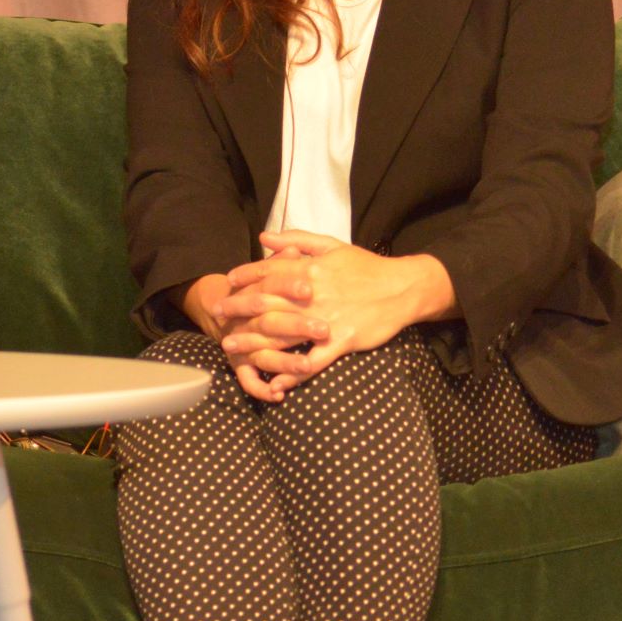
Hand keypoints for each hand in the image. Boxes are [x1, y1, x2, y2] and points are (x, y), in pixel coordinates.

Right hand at [203, 265, 327, 401]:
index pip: (269, 286)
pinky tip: (279, 395)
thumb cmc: (256, 289)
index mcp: (254, 292)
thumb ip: (283, 261)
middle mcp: (246, 319)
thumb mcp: (270, 271)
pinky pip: (249, 380)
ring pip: (264, 354)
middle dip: (296, 326)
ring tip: (307, 365)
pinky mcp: (240, 363)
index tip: (309, 288)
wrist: (215, 305)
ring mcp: (242, 343)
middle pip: (270, 321)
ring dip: (285, 362)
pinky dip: (261, 389)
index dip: (288, 286)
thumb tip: (294, 248)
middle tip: (323, 329)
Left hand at [223, 231, 441, 394]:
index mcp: (311, 268)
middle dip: (238, 309)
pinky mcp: (342, 342)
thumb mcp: (333, 246)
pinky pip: (313, 361)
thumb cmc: (366, 267)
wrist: (404, 288)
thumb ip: (297, 240)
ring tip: (231, 347)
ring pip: (282, 333)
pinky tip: (274, 384)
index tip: (226, 283)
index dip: (244, 277)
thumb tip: (264, 237)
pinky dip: (293, 374)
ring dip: (253, 342)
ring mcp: (327, 320)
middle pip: (266, 302)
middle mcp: (313, 294)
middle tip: (217, 316)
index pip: (268, 271)